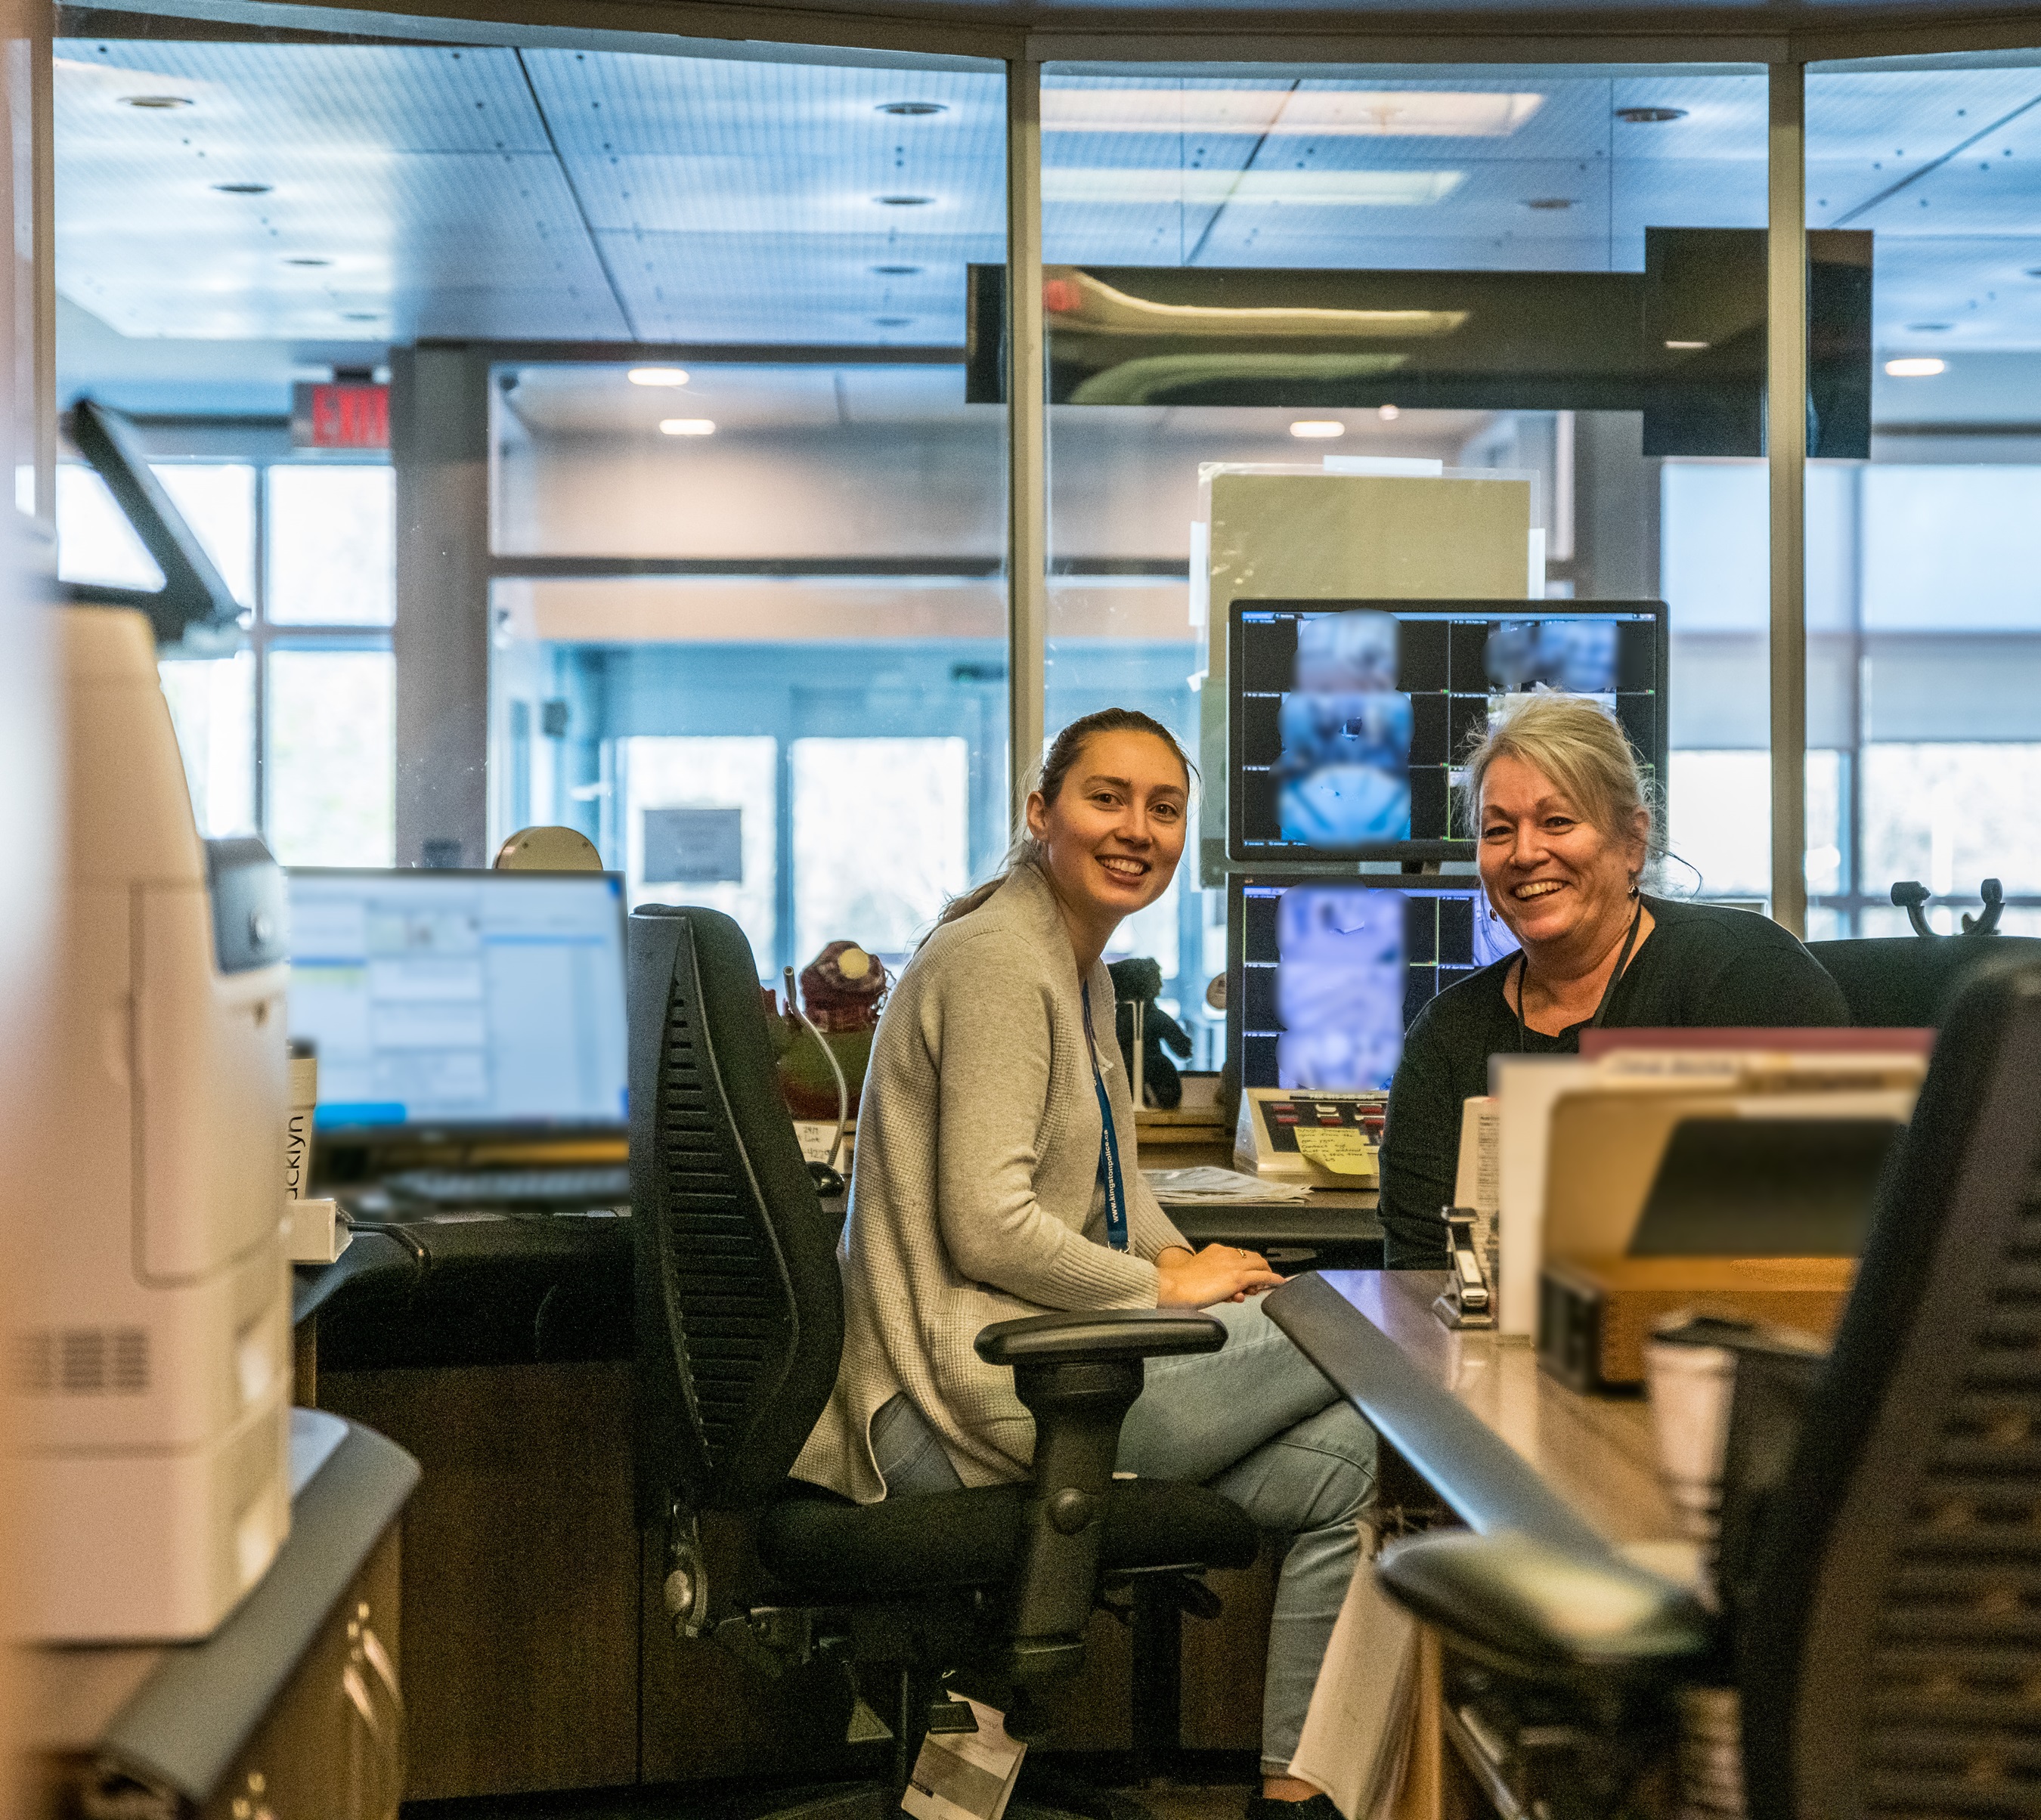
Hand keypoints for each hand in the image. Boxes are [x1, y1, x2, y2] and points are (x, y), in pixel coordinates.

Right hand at [1155, 1243, 1284, 1307]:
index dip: (1246, 1266)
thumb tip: (1229, 1290)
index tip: (1248, 1275)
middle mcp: (1227, 1254)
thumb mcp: (1199, 1275)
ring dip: (1265, 1274)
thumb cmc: (1181, 1285)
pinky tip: (1279, 1282)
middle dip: (1259, 1268)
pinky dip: (1273, 1279)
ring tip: (1267, 1284)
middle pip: (1252, 1257)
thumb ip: (1215, 1279)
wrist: (1176, 1287)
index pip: (1238, 1256)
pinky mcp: (1238, 1278)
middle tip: (1261, 1280)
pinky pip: (1262, 1276)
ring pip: (1259, 1265)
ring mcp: (1233, 1265)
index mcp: (1216, 1251)